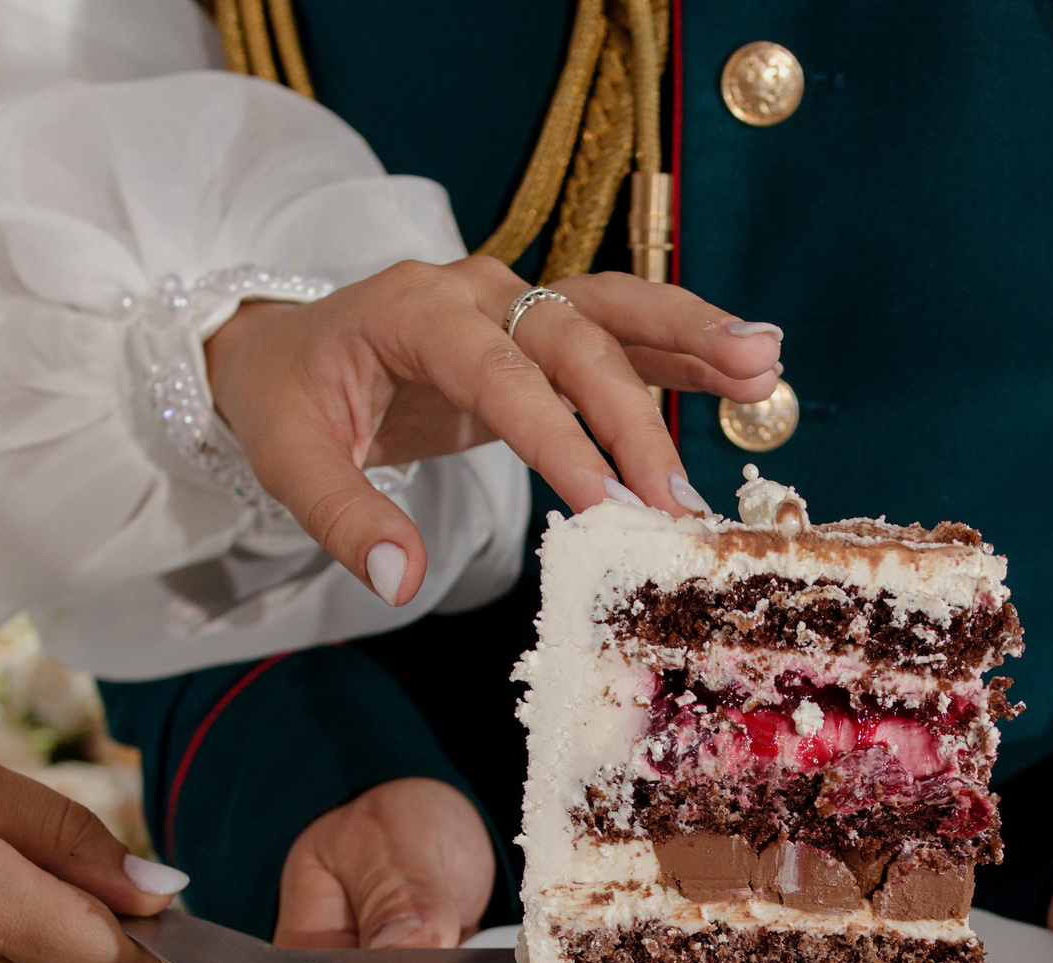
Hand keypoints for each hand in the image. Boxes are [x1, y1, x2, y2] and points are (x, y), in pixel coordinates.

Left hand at [204, 257, 782, 603]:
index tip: (606, 505)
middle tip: (683, 492)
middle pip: (575, 336)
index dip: (558, 438)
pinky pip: (623, 332)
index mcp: (413, 312)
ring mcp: (517, 300)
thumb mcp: (290, 461)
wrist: (285, 350)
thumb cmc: (288, 403)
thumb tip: (400, 581)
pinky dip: (685, 352)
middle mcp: (477, 291)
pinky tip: (753, 374)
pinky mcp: (542, 328)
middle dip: (637, 415)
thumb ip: (345, 518)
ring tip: (767, 366)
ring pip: (616, 308)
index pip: (499, 373)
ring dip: (692, 339)